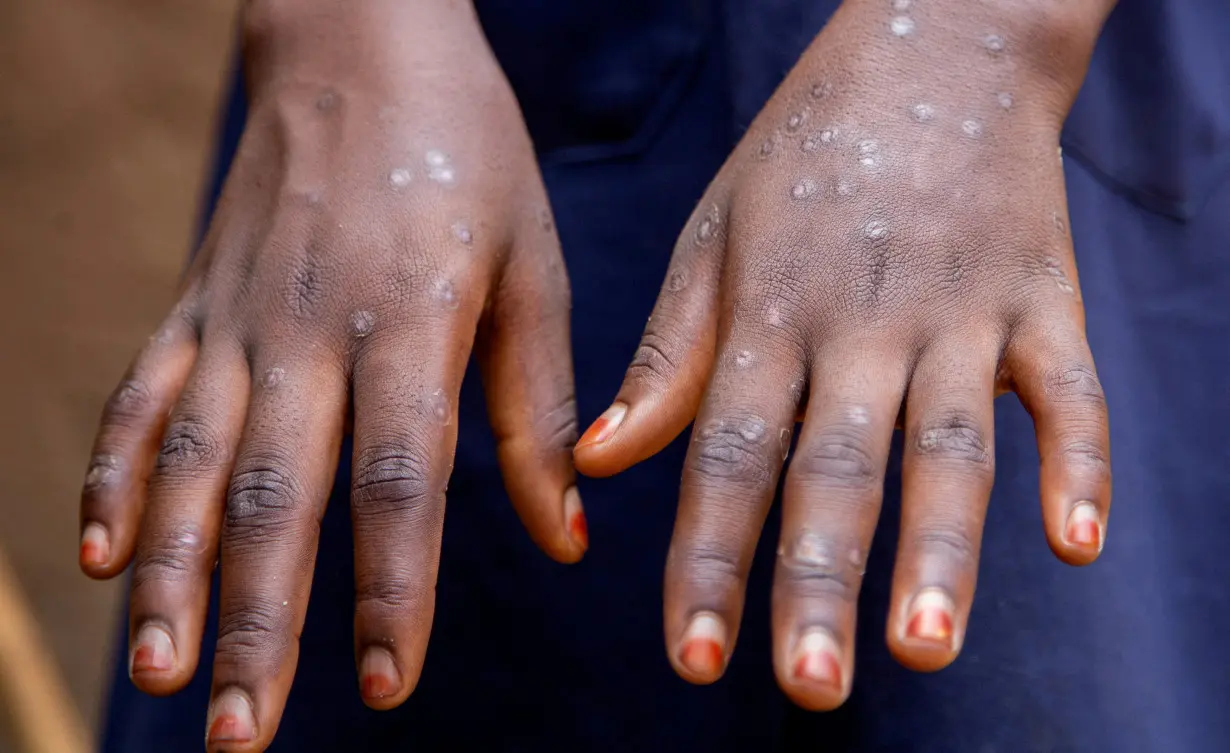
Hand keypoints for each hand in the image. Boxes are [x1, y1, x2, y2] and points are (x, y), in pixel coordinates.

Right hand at [78, 2, 583, 747]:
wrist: (361, 41)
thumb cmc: (469, 156)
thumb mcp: (531, 268)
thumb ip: (542, 406)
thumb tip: (570, 538)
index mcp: (413, 321)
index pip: (401, 482)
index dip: (392, 588)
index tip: (385, 686)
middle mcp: (310, 329)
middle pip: (275, 495)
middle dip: (255, 622)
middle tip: (242, 734)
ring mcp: (237, 316)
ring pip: (186, 462)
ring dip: (168, 575)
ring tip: (158, 675)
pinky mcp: (192, 302)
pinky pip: (138, 397)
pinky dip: (111, 476)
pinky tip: (97, 555)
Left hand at [575, 0, 1113, 708]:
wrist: (934, 47)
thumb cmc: (802, 157)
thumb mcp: (713, 240)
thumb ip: (667, 358)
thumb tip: (598, 468)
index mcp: (770, 314)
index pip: (730, 454)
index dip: (710, 559)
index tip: (693, 659)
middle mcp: (860, 322)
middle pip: (836, 467)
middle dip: (819, 582)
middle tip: (809, 686)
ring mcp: (959, 309)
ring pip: (950, 443)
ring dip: (943, 549)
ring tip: (926, 647)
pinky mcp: (1044, 295)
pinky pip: (1071, 387)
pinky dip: (1078, 462)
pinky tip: (1076, 543)